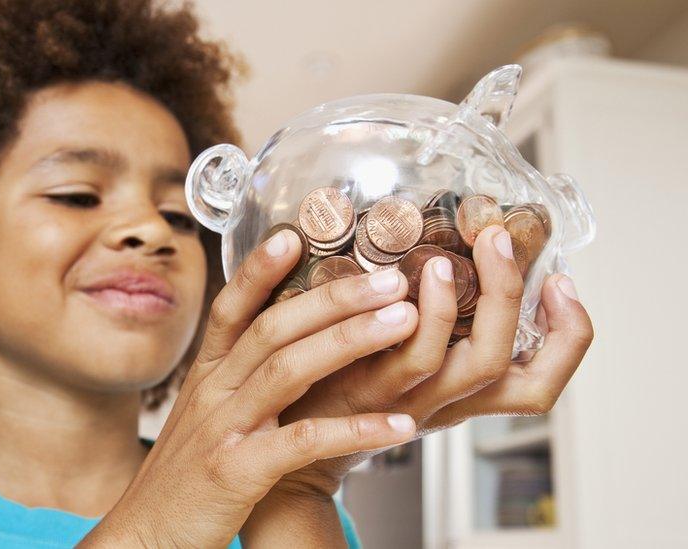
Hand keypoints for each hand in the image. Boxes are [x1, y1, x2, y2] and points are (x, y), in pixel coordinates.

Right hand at [79, 229, 419, 547]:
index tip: (295, 237)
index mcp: (204, 377)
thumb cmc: (184, 480)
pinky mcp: (239, 473)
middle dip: (333, 298)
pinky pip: (303, 441)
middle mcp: (211, 393)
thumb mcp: (200, 418)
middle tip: (389, 278)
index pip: (231, 310)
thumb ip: (234, 382)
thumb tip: (284, 349)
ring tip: (403, 323)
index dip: (260, 271)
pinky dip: (354, 430)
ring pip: (288, 370)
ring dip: (350, 341)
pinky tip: (397, 425)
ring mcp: (223, 430)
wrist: (145, 538)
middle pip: (272, 329)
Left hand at [268, 225, 593, 495]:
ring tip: (458, 254)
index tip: (560, 281)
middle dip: (520, 299)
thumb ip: (429, 319)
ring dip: (481, 302)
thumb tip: (444, 246)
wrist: (288, 437)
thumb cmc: (344, 382)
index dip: (570, 336)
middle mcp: (450, 402)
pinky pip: (413, 359)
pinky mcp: (371, 393)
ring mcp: (414, 400)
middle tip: (500, 239)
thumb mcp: (401, 356)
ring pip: (478, 365)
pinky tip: (409, 279)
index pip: (542, 382)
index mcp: (464, 394)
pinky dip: (426, 316)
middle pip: (522, 373)